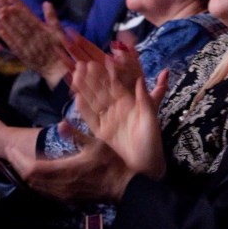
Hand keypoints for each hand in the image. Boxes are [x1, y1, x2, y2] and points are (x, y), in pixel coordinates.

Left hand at [0, 0, 70, 85]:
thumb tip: (46, 3)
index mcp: (42, 30)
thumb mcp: (61, 33)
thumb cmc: (62, 50)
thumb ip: (53, 18)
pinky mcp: (22, 54)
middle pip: (17, 20)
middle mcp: (32, 37)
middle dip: (6, 8)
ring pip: (12, 29)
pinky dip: (3, 33)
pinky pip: (11, 42)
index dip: (17, 4)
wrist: (59, 71)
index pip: (27, 14)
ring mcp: (26, 46)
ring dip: (3, 18)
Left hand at [5, 121, 133, 202]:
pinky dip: (35, 182)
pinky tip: (36, 174)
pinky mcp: (67, 199)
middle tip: (11, 152)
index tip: (10, 148)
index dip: (18, 159)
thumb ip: (76, 134)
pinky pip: (44, 192)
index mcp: (64, 170)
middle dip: (17, 165)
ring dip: (25, 174)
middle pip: (29, 178)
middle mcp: (60, 185)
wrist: (123, 186)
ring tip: (20, 161)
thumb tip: (60, 123)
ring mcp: (63, 194)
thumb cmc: (111, 163)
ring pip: (35, 187)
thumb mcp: (96, 143)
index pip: (31, 168)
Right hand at [73, 55, 167, 179]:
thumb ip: (146, 101)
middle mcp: (118, 110)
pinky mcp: (102, 133)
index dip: (109, 73)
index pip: (117, 85)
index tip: (101, 59)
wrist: (145, 169)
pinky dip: (83, 108)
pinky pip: (90, 118)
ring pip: (94, 101)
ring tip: (75, 75)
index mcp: (131, 104)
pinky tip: (75, 98)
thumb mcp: (151, 121)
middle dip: (93, 77)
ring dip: (85, 89)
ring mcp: (109, 121)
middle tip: (81, 63)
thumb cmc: (152, 145)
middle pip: (102, 90)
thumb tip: (141, 80)